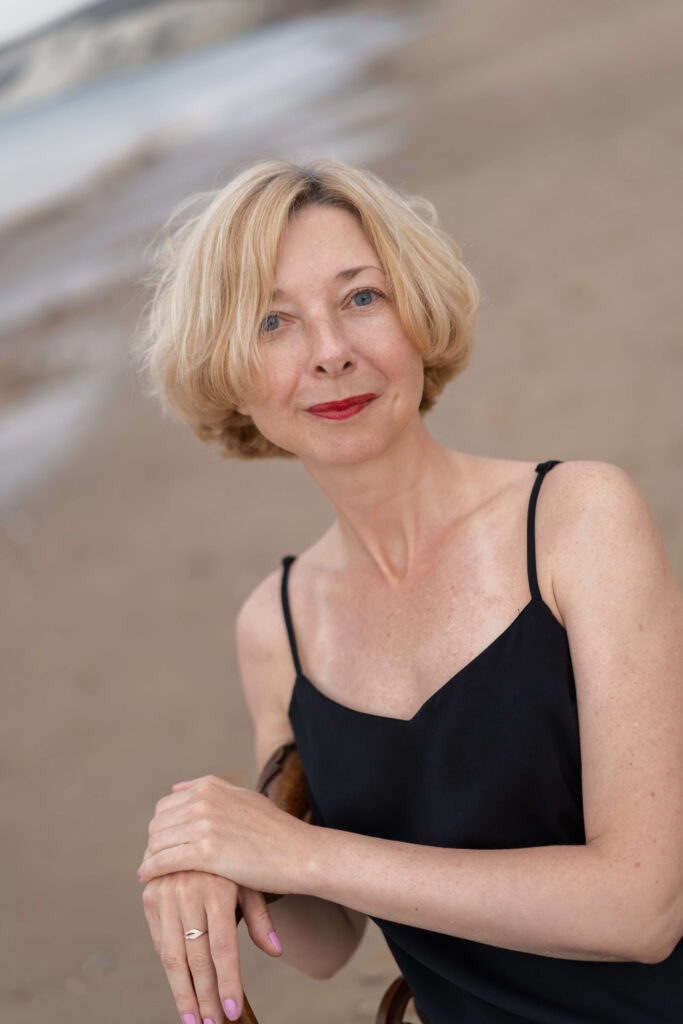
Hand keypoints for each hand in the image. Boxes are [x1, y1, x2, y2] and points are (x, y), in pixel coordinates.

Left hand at [137, 775, 309, 892]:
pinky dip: (151, 869)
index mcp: (210, 786)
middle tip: (153, 862)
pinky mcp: (206, 852)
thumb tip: (177, 788)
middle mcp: (204, 800)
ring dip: (150, 857)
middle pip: (158, 823)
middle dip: (153, 843)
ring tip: (150, 873)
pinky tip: (146, 879)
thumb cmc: (275, 831)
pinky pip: (164, 860)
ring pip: (158, 841)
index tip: (162, 845)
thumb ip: (211, 790)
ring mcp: (204, 824)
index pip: (166, 805)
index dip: (161, 827)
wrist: (299, 853)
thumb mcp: (243, 798)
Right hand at [141, 852, 282, 1022]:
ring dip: (182, 993)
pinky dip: (169, 968)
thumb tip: (276, 951)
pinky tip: (180, 990)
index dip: (227, 982)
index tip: (232, 1013)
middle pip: (196, 957)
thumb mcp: (251, 879)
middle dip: (205, 996)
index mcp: (217, 887)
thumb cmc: (236, 856)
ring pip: (172, 955)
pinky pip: (160, 940)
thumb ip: (260, 917)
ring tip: (193, 1021)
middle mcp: (188, 890)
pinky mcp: (151, 895)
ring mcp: (166, 893)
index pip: (222, 947)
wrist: (200, 821)